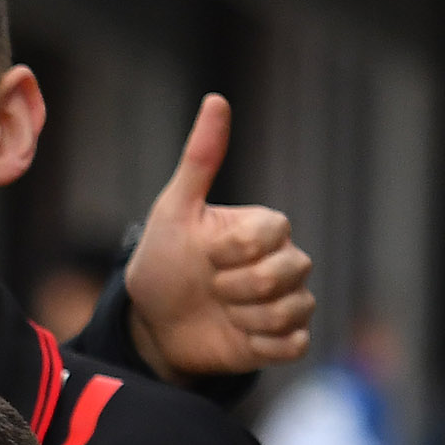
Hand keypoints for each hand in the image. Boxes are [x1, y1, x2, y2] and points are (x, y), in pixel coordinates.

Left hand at [121, 95, 314, 378]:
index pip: (272, 232)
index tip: (204, 254)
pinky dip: (259, 345)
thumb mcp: (173, 210)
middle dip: (235, 286)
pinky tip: (234, 336)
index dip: (231, 250)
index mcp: (265, 227)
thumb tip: (216, 99)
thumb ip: (200, 158)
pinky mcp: (283, 340)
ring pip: (293, 310)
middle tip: (209, 287)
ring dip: (244, 317)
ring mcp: (287, 302)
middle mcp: (285, 261)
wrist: (151, 322)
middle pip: (288, 272)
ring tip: (220, 311)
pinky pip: (292, 346)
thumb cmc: (164, 260)